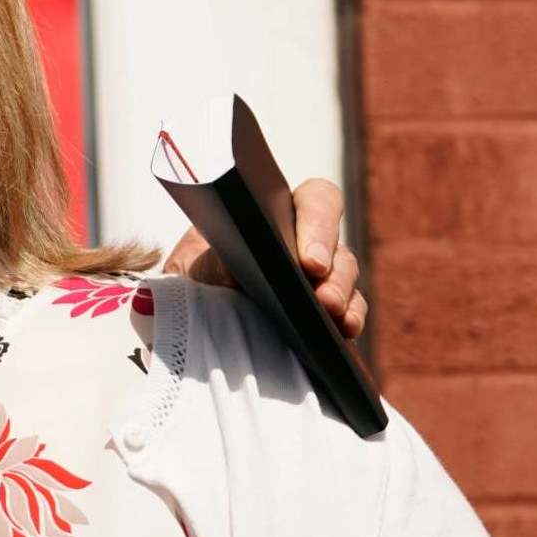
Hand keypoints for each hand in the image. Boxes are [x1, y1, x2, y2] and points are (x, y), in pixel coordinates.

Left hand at [163, 176, 366, 339]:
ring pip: (345, 279)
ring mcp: (320, 278)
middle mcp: (306, 243)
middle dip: (333, 272)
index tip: (309, 260)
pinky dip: (349, 321)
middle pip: (336, 247)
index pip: (315, 202)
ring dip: (342, 297)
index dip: (319, 224)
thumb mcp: (190, 266)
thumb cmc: (193, 277)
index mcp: (276, 216)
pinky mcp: (325, 314)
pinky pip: (349, 313)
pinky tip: (342, 333)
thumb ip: (211, 264)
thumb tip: (235, 275)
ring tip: (329, 314)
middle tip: (321, 297)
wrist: (187, 312)